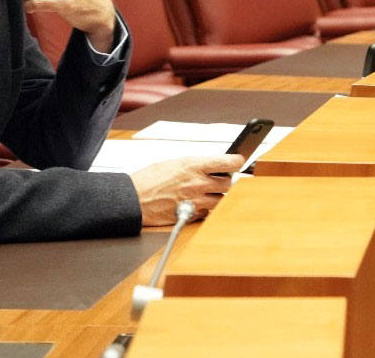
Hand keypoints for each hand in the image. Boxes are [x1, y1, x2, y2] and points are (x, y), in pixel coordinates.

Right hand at [129, 155, 245, 225]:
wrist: (134, 199)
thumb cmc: (148, 180)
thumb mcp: (173, 163)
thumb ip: (194, 165)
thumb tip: (210, 166)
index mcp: (194, 165)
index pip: (228, 162)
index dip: (237, 161)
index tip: (240, 160)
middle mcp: (198, 183)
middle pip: (228, 183)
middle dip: (225, 181)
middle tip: (218, 178)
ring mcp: (196, 201)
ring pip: (221, 199)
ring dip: (217, 196)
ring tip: (206, 192)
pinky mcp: (192, 215)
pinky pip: (208, 213)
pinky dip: (206, 209)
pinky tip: (196, 203)